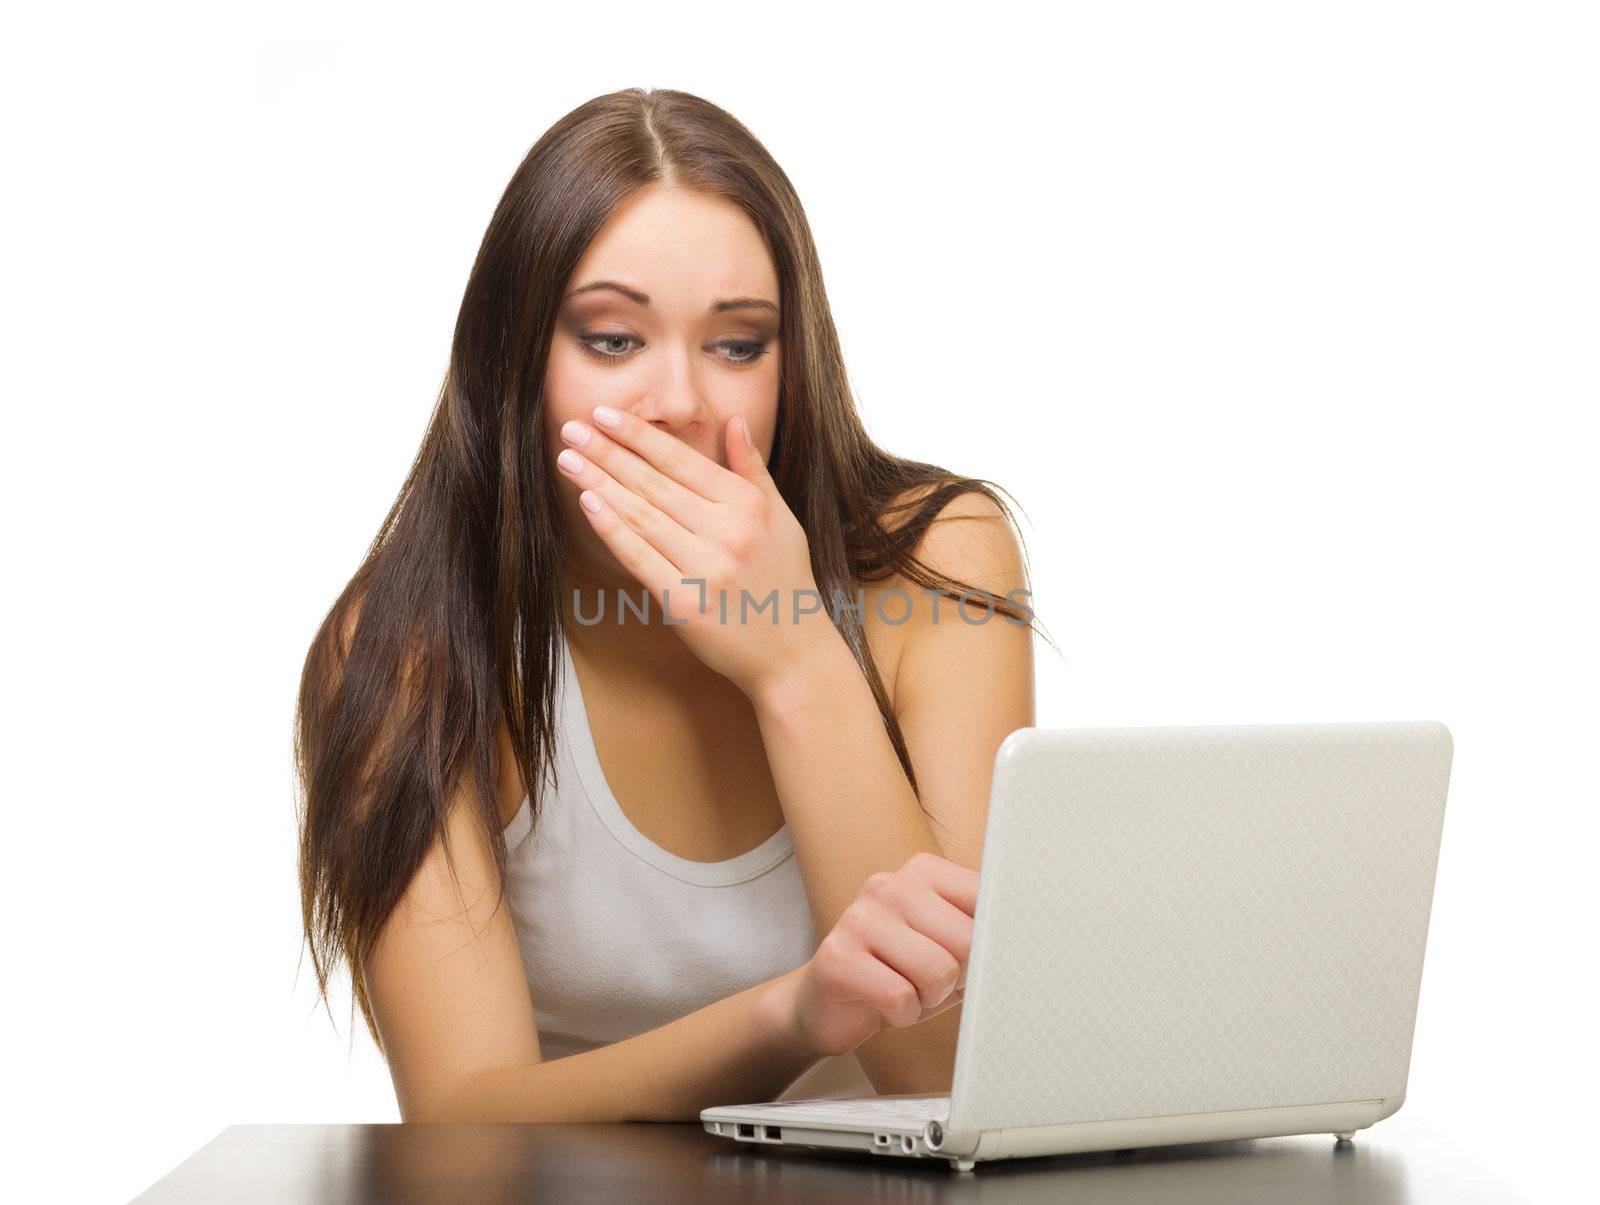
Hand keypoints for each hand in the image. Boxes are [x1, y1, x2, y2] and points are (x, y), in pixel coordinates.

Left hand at [556, 406, 833, 697]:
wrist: (794, 654)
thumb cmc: (786, 582)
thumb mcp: (781, 518)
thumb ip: (753, 469)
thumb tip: (734, 420)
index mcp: (747, 505)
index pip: (681, 460)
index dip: (639, 435)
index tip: (604, 414)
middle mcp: (727, 531)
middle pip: (654, 483)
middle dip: (608, 452)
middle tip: (571, 428)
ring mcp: (706, 568)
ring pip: (641, 515)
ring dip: (599, 483)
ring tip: (568, 459)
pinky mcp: (685, 604)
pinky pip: (640, 558)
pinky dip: (612, 529)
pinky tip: (587, 503)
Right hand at [769, 852, 978, 1059]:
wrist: (830, 1004)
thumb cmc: (900, 973)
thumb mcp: (948, 946)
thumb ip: (980, 933)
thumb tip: (1024, 942)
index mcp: (923, 872)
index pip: (988, 901)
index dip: (990, 945)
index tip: (975, 960)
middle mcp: (889, 885)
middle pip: (967, 942)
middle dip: (958, 978)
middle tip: (930, 982)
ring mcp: (859, 918)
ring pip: (937, 972)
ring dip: (929, 998)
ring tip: (906, 990)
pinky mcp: (836, 957)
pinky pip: (900, 998)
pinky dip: (902, 1015)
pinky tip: (883, 1004)